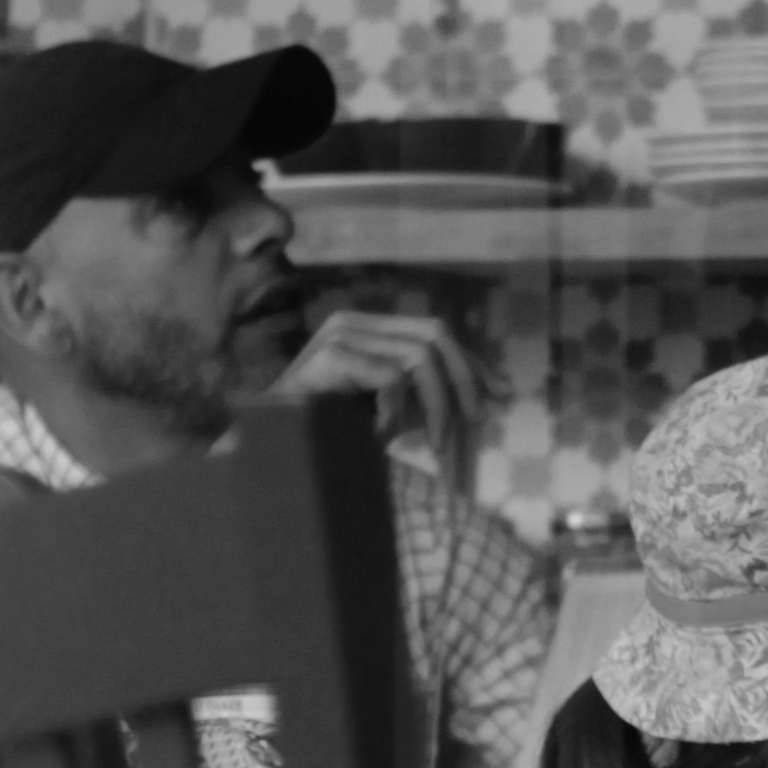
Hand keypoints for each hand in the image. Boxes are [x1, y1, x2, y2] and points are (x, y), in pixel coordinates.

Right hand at [269, 300, 481, 464]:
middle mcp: (355, 322)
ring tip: (434, 444)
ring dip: (437, 406)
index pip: (436, 331)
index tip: (498, 395)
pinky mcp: (330, 354)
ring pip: (421, 358)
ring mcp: (340, 334)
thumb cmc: (326, 434)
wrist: (268, 445)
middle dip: (466, 378)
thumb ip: (419, 396)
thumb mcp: (384, 409)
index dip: (472, 363)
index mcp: (368, 328)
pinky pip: (391, 379)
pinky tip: (380, 437)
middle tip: (476, 420)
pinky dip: (397, 412)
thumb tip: (479, 397)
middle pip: (437, 334)